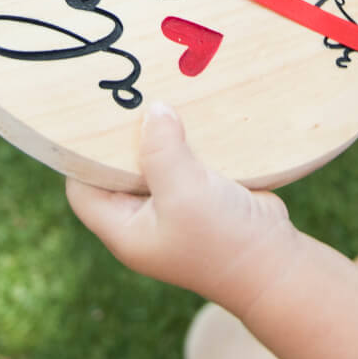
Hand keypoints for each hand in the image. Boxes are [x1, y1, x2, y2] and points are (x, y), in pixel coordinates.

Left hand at [66, 103, 301, 312]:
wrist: (276, 263)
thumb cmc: (222, 238)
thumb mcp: (183, 191)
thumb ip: (161, 149)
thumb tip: (152, 109)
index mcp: (124, 229)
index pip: (83, 189)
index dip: (80, 156)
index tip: (92, 118)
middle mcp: (143, 219)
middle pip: (116, 170)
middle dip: (123, 138)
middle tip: (127, 96)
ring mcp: (173, 207)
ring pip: (154, 161)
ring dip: (159, 135)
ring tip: (158, 95)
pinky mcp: (201, 194)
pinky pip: (185, 161)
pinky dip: (187, 140)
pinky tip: (191, 112)